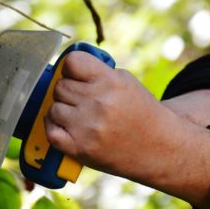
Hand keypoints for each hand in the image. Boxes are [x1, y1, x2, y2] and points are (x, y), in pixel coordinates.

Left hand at [44, 51, 168, 175]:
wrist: (160, 148)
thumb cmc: (140, 112)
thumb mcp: (125, 81)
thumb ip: (97, 71)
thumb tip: (65, 65)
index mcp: (111, 82)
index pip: (72, 61)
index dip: (71, 68)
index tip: (76, 75)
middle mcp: (98, 103)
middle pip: (60, 86)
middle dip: (69, 91)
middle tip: (83, 100)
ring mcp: (88, 127)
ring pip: (53, 107)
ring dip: (62, 111)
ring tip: (79, 116)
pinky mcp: (80, 148)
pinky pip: (50, 130)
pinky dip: (55, 128)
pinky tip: (67, 127)